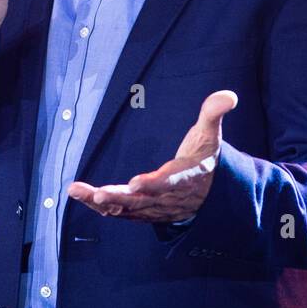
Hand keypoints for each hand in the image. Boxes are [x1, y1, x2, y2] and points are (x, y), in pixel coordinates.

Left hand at [68, 90, 237, 220]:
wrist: (208, 194)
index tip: (135, 182)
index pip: (169, 183)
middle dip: (118, 198)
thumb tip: (229, 95)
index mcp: (184, 178)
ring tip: (77, 191)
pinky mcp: (142, 212)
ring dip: (100, 202)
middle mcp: (166, 197)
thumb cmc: (204, 158)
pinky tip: (81, 195)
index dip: (153, 184)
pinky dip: (99, 206)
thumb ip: (213, 114)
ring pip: (126, 208)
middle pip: (141, 200)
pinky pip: (119, 211)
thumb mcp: (210, 136)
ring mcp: (153, 208)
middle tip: (98, 194)